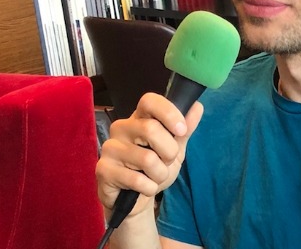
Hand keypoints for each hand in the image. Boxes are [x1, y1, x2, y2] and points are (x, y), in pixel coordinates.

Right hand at [95, 93, 203, 219]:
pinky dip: (149, 187)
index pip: (149, 101)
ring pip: (147, 158)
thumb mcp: (175, 149)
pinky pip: (136, 179)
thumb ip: (185, 129)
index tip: (181, 130)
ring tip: (155, 177)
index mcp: (140, 118)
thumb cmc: (154, 168)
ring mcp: (110, 147)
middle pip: (151, 129)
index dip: (168, 112)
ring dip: (160, 174)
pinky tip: (145, 187)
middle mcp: (122, 128)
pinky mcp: (103, 169)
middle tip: (167, 162)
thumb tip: (197, 106)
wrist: (136, 199)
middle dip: (169, 152)